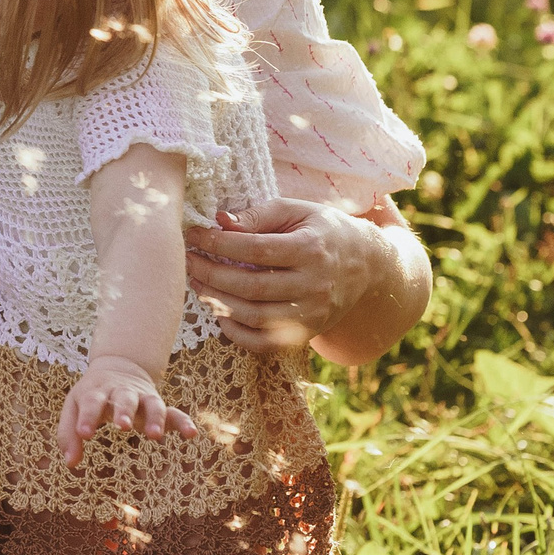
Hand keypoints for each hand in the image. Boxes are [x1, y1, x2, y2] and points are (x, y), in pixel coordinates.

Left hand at [54, 353, 194, 466]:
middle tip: (123, 427)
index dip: (88, 417)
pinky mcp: (158, 405)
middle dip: (124, 411)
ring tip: (155, 436)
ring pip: (151, 403)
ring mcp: (142, 397)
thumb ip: (68, 435)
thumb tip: (71, 464)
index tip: (85, 434)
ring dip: (155, 417)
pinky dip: (183, 421)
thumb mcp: (74, 407)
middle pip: (124, 398)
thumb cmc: (92, 395)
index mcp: (97, 391)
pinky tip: (191, 434)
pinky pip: (174, 412)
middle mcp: (121, 392)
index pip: (91, 402)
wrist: (119, 366)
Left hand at [184, 197, 387, 354]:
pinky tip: (218, 312)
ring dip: (217, 301)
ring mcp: (312, 314)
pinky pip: (264, 343)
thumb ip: (258, 214)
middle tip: (187, 260)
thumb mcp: (296, 211)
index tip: (194, 235)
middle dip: (211, 273)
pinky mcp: (307, 334)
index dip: (218, 244)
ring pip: (255, 317)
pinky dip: (236, 332)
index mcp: (311, 249)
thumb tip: (218, 221)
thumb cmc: (322, 230)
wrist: (366, 264)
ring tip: (197, 282)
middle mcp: (314, 286)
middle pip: (252, 286)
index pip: (255, 250)